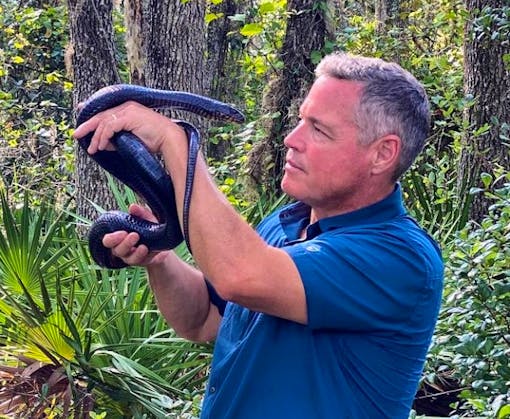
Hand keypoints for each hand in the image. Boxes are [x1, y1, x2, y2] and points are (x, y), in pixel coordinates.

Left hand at [72, 101, 186, 154]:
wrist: (170, 139)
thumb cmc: (156, 141)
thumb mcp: (132, 141)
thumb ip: (117, 141)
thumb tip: (103, 145)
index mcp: (129, 109)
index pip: (106, 111)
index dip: (91, 115)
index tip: (80, 118)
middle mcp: (127, 106)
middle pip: (101, 115)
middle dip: (87, 125)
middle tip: (76, 134)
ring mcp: (128, 110)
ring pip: (104, 122)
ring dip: (96, 137)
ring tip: (92, 149)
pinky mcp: (129, 116)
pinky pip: (110, 126)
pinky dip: (103, 136)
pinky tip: (101, 146)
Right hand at [102, 203, 170, 266]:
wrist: (163, 241)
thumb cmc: (149, 228)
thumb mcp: (146, 218)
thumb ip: (139, 212)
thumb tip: (132, 207)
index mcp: (118, 238)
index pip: (108, 240)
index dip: (112, 238)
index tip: (122, 232)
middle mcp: (122, 249)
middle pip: (117, 250)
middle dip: (124, 244)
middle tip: (134, 235)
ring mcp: (131, 257)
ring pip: (128, 258)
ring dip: (135, 253)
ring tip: (143, 246)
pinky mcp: (143, 261)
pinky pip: (142, 261)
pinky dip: (145, 255)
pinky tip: (148, 250)